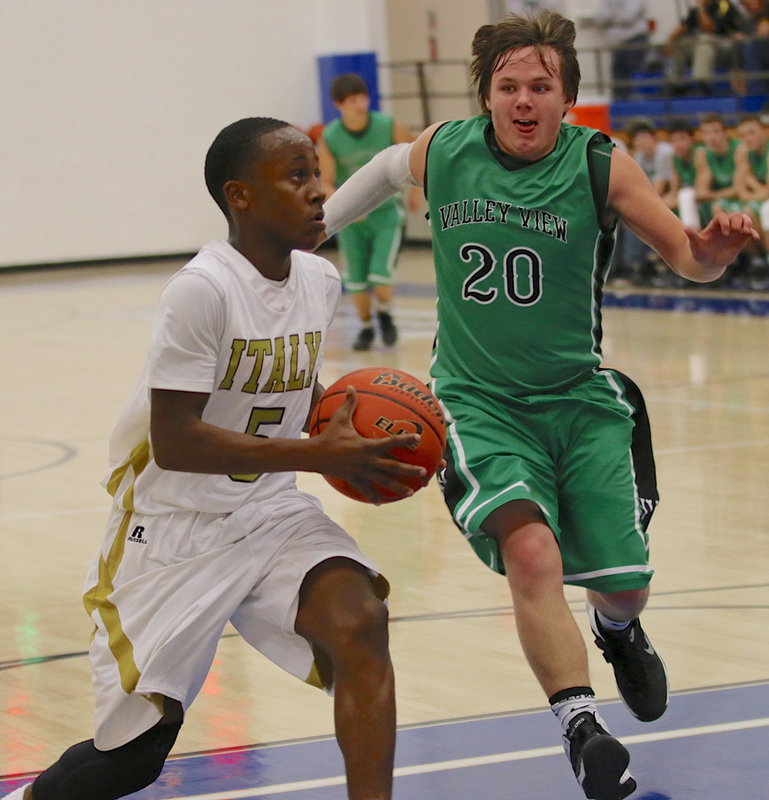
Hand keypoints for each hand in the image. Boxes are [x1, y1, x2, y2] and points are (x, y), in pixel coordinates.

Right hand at [314, 387, 425, 502]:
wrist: (315, 456)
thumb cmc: (329, 435)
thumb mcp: (340, 418)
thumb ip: (349, 403)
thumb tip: (351, 386)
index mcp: (368, 446)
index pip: (391, 442)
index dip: (405, 440)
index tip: (418, 438)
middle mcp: (369, 461)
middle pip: (393, 467)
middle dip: (409, 470)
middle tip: (424, 472)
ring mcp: (363, 473)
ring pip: (385, 482)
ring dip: (399, 488)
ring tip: (412, 492)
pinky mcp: (356, 481)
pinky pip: (367, 490)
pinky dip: (374, 496)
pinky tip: (380, 503)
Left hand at [685, 211, 759, 267]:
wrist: (708, 263)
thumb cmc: (700, 253)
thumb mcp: (695, 245)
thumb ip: (692, 236)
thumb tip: (685, 228)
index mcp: (714, 225)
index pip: (721, 216)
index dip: (725, 222)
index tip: (725, 232)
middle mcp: (726, 226)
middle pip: (735, 216)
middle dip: (737, 221)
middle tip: (737, 230)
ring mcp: (734, 232)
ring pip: (744, 220)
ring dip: (747, 223)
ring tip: (746, 231)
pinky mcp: (741, 239)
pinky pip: (750, 232)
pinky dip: (754, 233)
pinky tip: (755, 238)